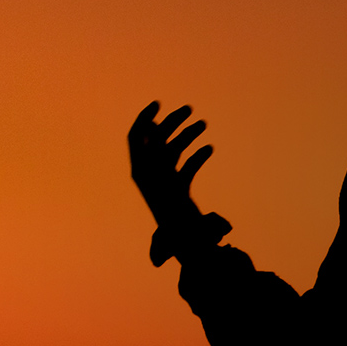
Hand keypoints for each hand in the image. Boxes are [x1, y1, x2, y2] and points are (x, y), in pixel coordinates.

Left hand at [127, 101, 210, 229]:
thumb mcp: (162, 181)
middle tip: (190, 110)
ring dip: (187, 136)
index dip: (144, 118)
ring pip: (174, 151)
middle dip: (173, 123)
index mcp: (141, 170)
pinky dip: (197, 156)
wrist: (183, 242)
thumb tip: (151, 130)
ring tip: (203, 124)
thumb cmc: (171, 216)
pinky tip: (209, 149)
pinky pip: (186, 167)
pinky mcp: (177, 190)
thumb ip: (156, 153)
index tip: (158, 103)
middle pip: (158, 140)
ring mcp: (164, 181)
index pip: (137, 137)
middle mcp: (150, 173)